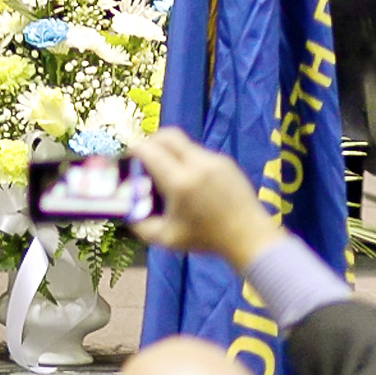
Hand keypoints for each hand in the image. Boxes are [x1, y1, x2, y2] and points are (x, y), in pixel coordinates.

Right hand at [130, 128, 279, 268]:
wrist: (251, 238)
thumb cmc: (207, 239)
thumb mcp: (167, 238)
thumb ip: (140, 225)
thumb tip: (124, 210)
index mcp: (179, 182)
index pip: (148, 149)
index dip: (134, 150)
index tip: (129, 158)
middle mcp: (196, 165)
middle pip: (166, 135)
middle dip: (151, 141)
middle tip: (145, 156)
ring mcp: (214, 160)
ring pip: (184, 144)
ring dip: (171, 152)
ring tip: (170, 172)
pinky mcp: (226, 162)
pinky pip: (199, 153)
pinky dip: (188, 160)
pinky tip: (193, 181)